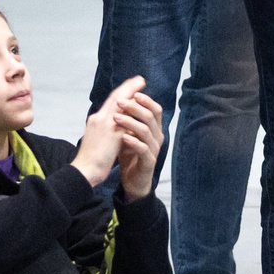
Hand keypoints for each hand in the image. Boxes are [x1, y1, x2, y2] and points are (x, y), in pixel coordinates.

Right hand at [76, 76, 145, 185]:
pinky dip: (133, 112)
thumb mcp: (97, 138)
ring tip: (142, 86)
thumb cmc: (90, 158)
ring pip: (119, 104)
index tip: (131, 85)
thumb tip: (118, 123)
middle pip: (115, 98)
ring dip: (132, 94)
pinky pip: (125, 120)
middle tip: (140, 79)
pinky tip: (142, 108)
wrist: (84, 170)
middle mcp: (99, 119)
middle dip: (128, 88)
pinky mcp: (112, 135)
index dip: (121, 93)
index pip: (110, 103)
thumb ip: (106, 128)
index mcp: (95, 120)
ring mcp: (104, 125)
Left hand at [112, 86, 163, 201]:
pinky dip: (133, 141)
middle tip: (120, 103)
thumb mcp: (127, 133)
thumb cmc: (130, 154)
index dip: (146, 100)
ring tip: (116, 118)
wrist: (133, 180)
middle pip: (150, 117)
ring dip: (130, 122)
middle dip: (135, 107)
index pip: (155, 109)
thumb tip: (120, 98)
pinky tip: (123, 137)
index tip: (132, 93)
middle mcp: (157, 137)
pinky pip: (143, 149)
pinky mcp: (148, 162)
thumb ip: (128, 119)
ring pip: (146, 131)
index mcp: (154, 128)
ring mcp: (154, 149)